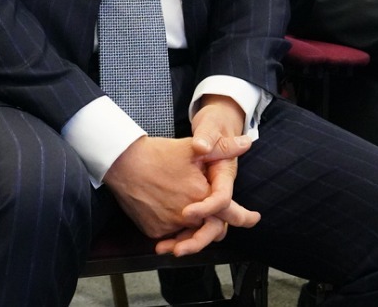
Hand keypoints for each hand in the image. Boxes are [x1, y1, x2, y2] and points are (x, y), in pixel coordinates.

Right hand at [104, 98, 258, 256]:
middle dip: (217, 226)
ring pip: (191, 234)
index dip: (245, 216)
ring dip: (195, 231)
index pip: (230, 212)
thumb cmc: (158, 154)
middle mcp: (188, 216)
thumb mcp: (192, 149)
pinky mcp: (154, 231)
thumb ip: (223, 149)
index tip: (254, 218)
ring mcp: (170, 226)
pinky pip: (170, 235)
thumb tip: (247, 143)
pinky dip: (174, 230)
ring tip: (194, 220)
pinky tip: (173, 217)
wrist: (123, 162)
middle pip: (211, 229)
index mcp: (201, 196)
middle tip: (219, 221)